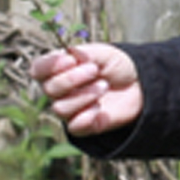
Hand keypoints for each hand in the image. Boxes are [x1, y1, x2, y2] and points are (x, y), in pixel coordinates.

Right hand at [29, 41, 143, 137]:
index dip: (49, 65)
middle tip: (94, 70)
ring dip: (83, 96)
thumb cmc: (117, 66)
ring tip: (104, 86)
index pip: (38, 69)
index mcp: (60, 69)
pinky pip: (73, 127)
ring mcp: (71, 109)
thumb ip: (84, 52)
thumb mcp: (104, 53)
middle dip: (72, 78)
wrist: (140, 86)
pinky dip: (86, 117)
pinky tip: (99, 108)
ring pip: (60, 108)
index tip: (69, 59)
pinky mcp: (83, 126)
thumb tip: (68, 52)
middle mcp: (60, 90)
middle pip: (49, 89)